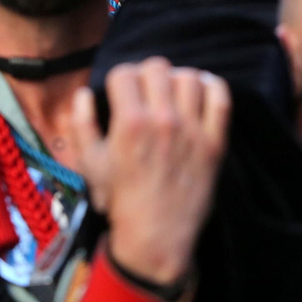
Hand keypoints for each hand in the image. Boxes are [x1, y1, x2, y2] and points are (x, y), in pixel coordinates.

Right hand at [69, 57, 229, 286]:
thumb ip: (81, 124)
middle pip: (157, 67)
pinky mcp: (215, 141)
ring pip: (189, 77)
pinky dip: (211, 87)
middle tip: (145, 92)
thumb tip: (83, 93)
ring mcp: (192, 129)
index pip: (125, 73)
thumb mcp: (89, 164)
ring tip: (171, 94)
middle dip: (146, 76)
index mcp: (130, 122)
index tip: (121, 92)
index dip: (118, 80)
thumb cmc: (120, 198)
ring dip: (177, 80)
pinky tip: (200, 91)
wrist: (155, 234)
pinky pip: (220, 98)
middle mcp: (163, 119)